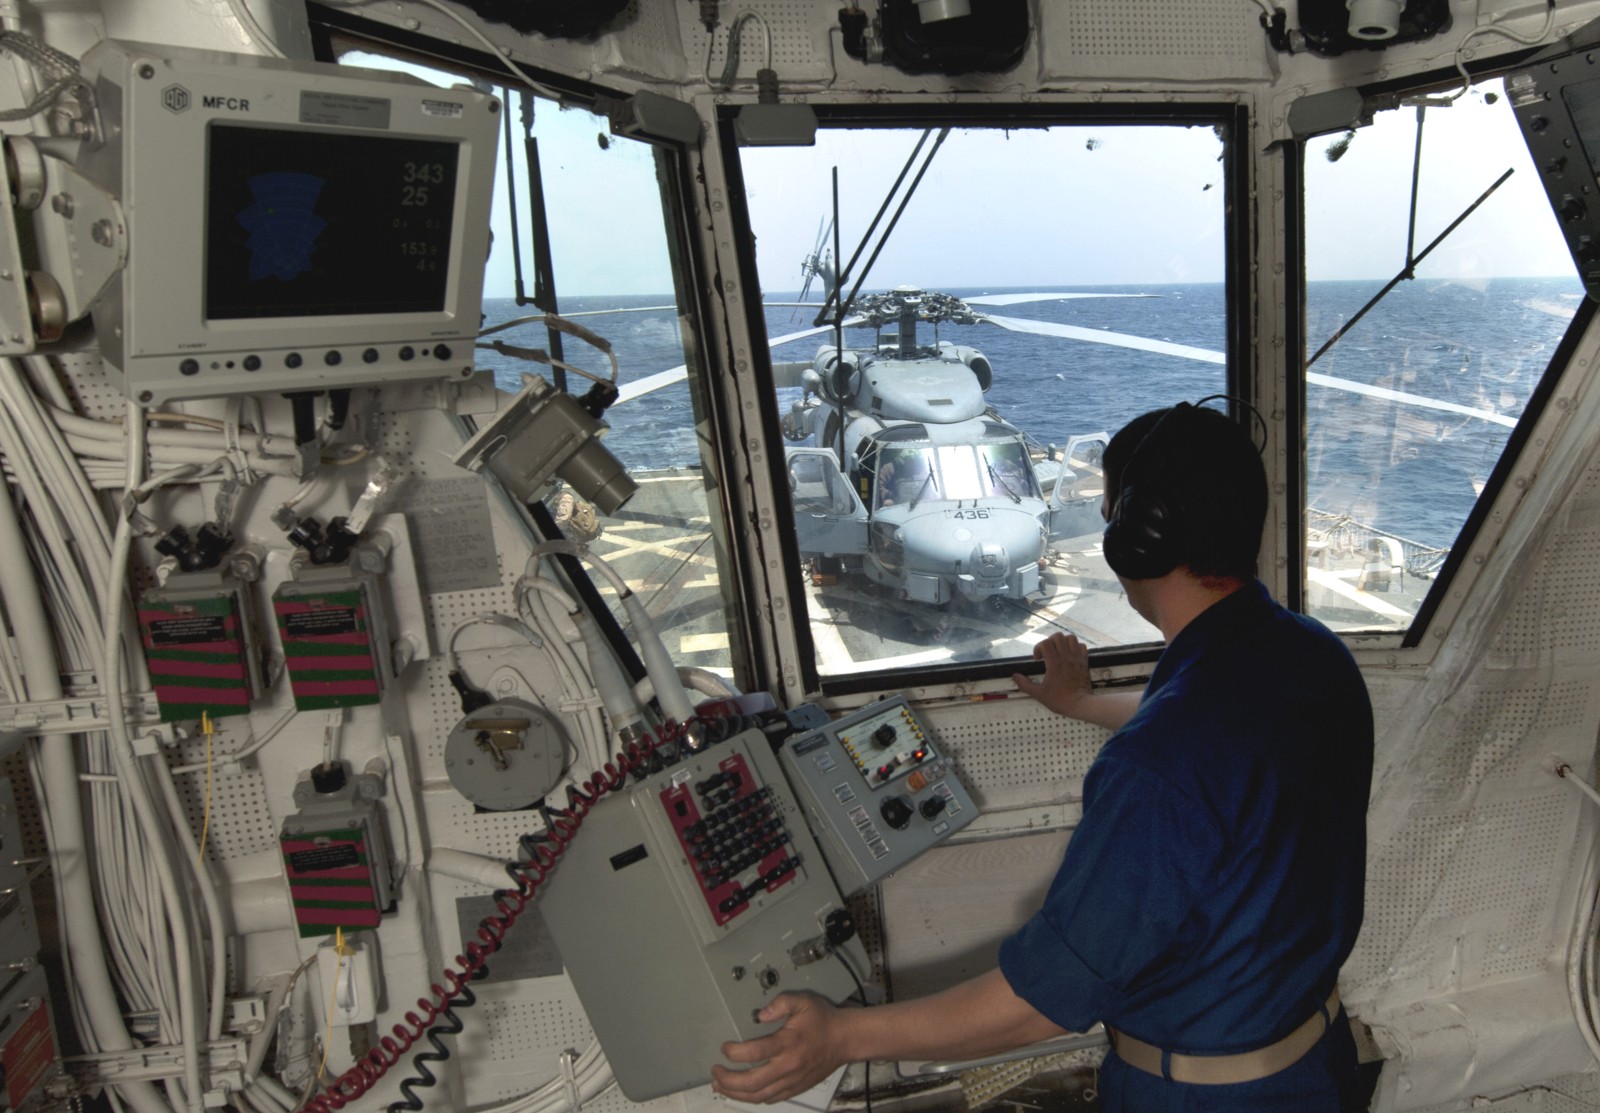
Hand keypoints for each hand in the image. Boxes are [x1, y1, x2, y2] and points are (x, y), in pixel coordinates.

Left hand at [711, 993, 845, 1103]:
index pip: (754, 1052)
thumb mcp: (802, 1001)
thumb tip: (759, 1014)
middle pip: (751, 1082)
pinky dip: (754, 1098)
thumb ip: (780, 1003)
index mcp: (787, 1043)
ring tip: (721, 1086)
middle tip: (716, 1072)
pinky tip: (744, 1093)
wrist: (845, 1039)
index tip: (724, 1048)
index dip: (734, 1052)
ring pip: (758, 1096)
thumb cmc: (822, 1020)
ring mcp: (791, 1080)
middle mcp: (787, 1066)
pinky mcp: (795, 1088)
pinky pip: (771, 1099)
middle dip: (728, 1079)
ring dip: (736, 1093)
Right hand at [1012, 633, 1091, 717]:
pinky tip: (1070, 655)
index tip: (1038, 659)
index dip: (1038, 648)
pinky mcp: (1084, 662)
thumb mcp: (1039, 694)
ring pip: (1071, 638)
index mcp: (1054, 663)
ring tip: (1058, 651)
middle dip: (1050, 641)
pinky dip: (1075, 647)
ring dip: (1063, 642)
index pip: (1045, 643)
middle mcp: (1066, 657)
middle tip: (1047, 652)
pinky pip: (1082, 646)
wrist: (1081, 704)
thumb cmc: (1061, 700)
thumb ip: (1025, 684)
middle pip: (1058, 636)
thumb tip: (1015, 676)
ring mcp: (1077, 658)